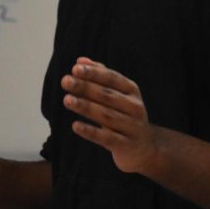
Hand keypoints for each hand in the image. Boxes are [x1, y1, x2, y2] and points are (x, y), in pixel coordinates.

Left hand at [61, 57, 160, 174]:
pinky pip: (107, 138)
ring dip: (86, 106)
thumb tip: (80, 61)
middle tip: (65, 81)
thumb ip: (100, 77)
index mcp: (132, 91)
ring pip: (106, 115)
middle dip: (85, 87)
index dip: (94, 73)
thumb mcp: (117, 95)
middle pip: (108, 95)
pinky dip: (91, 131)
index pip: (112, 78)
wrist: (144, 148)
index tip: (75, 69)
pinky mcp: (126, 145)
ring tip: (67, 100)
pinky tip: (75, 125)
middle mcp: (135, 107)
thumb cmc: (125, 116)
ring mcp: (132, 127)